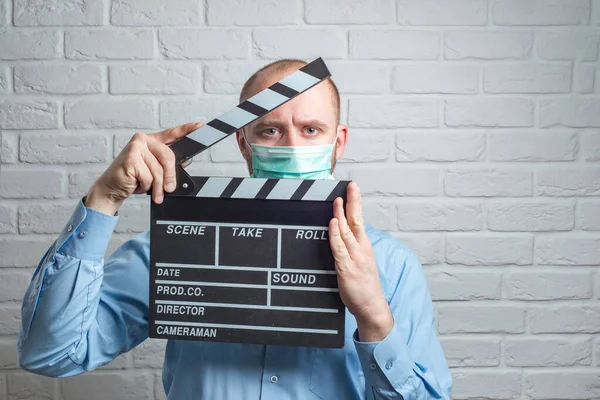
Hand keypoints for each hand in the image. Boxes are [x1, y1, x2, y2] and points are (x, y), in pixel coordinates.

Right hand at [85, 122, 202, 214]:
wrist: (111, 188)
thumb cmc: (133, 178)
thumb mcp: (154, 172)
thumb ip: (168, 165)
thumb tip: (185, 162)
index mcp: (151, 141)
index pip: (172, 133)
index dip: (187, 129)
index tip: (200, 125)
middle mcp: (143, 140)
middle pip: (168, 157)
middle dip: (169, 177)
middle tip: (168, 189)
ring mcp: (136, 147)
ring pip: (158, 170)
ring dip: (156, 185)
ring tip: (148, 189)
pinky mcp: (130, 158)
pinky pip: (148, 177)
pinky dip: (145, 186)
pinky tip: (136, 183)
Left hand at [329, 181, 393, 341]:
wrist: (372, 307)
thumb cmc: (365, 286)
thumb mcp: (361, 262)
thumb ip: (351, 248)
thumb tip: (340, 234)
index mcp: (365, 246)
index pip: (360, 219)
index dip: (356, 203)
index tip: (353, 188)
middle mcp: (362, 249)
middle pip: (356, 220)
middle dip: (353, 201)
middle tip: (351, 185)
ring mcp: (355, 258)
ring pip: (347, 232)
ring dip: (341, 214)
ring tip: (337, 200)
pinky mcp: (346, 268)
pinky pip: (339, 248)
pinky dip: (335, 234)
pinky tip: (333, 223)